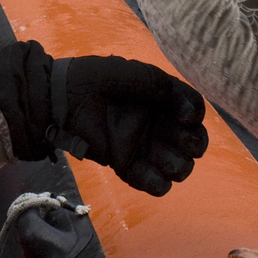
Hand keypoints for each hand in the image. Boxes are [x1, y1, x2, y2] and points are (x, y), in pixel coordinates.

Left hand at [0, 40, 208, 195]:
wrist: (62, 98)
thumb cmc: (96, 79)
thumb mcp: (134, 73)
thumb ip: (164, 88)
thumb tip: (191, 116)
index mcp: (161, 98)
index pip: (193, 110)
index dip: (196, 116)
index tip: (186, 117)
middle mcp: (156, 123)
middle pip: (192, 142)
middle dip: (192, 145)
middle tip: (179, 140)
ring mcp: (142, 145)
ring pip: (178, 166)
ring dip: (179, 167)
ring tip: (165, 160)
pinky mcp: (125, 164)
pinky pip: (152, 183)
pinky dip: (157, 184)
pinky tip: (153, 177)